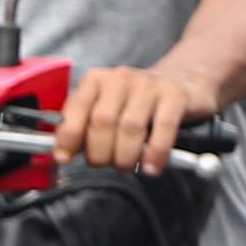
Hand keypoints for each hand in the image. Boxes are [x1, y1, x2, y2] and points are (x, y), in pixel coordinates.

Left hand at [57, 65, 207, 176]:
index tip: (64, 158)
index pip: (75, 109)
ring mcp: (149, 85)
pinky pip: (163, 127)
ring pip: (130, 126)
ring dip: (126, 156)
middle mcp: (121, 79)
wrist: (182, 82)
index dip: (67, 137)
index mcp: (97, 80)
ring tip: (127, 166)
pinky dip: (155, 152)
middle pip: (103, 121)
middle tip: (105, 164)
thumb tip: (63, 154)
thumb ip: (84, 129)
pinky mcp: (175, 95)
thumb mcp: (107, 109)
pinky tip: (151, 166)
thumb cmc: (136, 103)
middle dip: (100, 153)